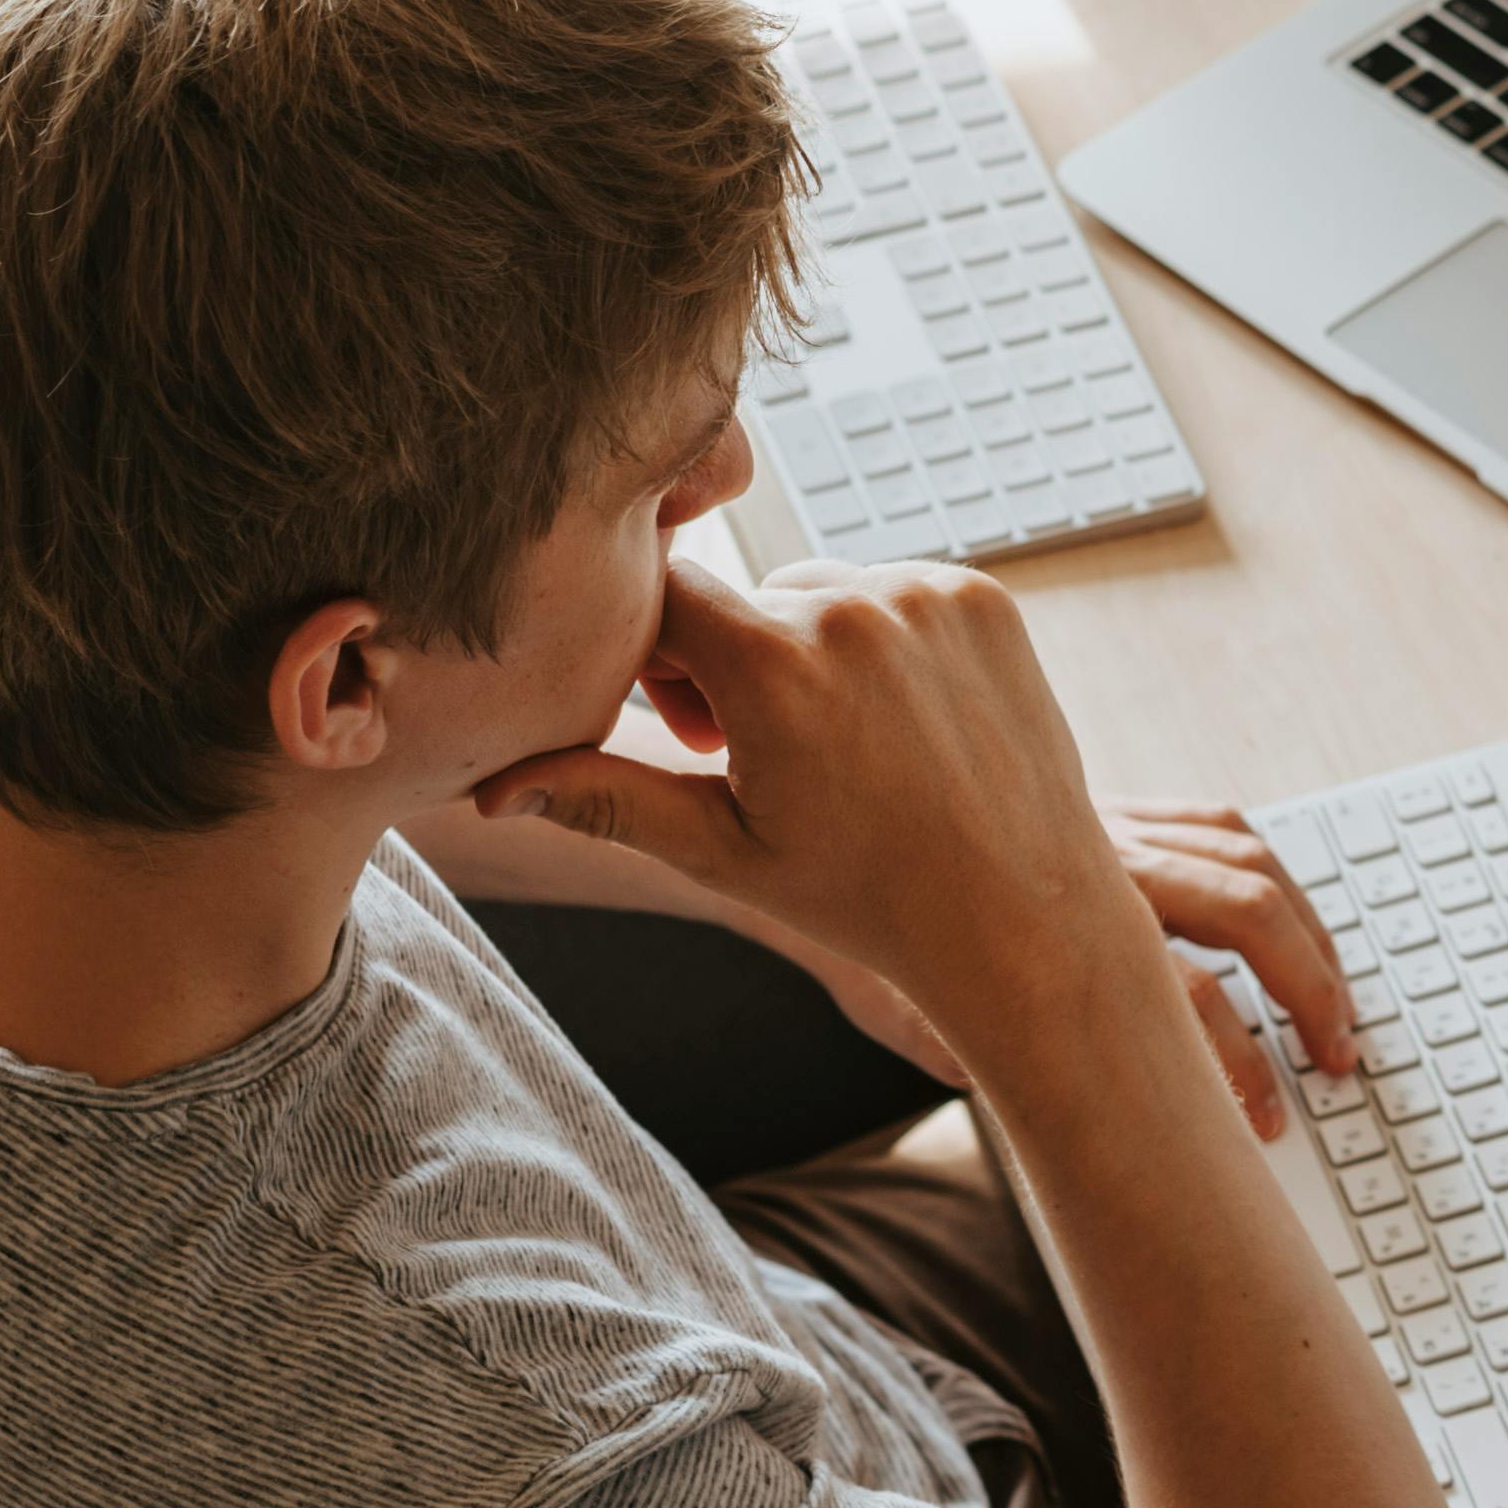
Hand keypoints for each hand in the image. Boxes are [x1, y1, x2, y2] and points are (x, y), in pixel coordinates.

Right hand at [481, 565, 1357, 1131]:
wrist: (1020, 915)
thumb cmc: (862, 897)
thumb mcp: (721, 852)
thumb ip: (603, 798)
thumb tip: (487, 792)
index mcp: (774, 666)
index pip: (660, 596)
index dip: (655, 656)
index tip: (689, 729)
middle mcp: (851, 607)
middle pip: (741, 597)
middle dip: (732, 662)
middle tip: (763, 757)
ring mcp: (926, 595)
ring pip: (818, 592)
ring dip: (808, 649)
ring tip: (843, 746)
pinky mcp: (980, 597)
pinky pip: (894, 592)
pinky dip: (882, 641)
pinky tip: (902, 724)